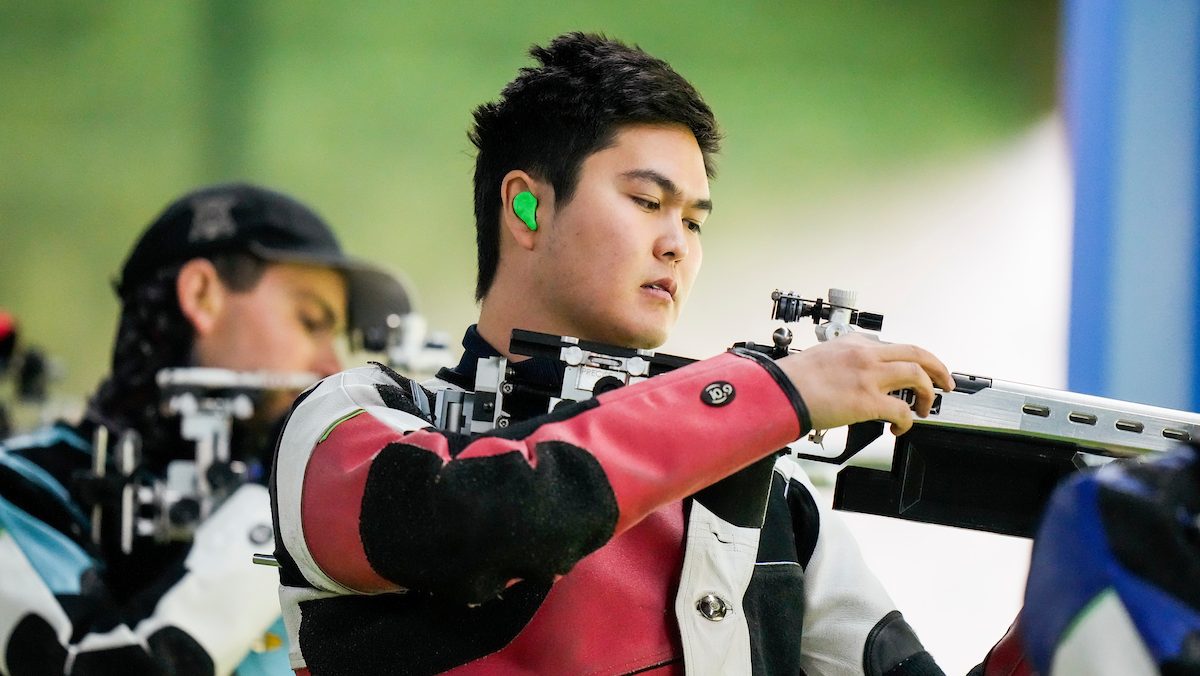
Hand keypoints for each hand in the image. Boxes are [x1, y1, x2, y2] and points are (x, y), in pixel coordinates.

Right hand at [776, 333, 953, 434]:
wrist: (780, 390)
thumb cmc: (791, 378)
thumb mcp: (820, 356)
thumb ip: (841, 360)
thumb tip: (849, 376)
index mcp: (854, 343)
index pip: (893, 346)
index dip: (911, 359)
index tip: (916, 368)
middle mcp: (866, 354)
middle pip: (917, 353)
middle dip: (937, 368)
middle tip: (944, 382)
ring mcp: (869, 376)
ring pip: (917, 376)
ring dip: (927, 393)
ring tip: (924, 407)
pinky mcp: (868, 400)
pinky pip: (902, 410)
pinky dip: (907, 420)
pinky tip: (900, 427)